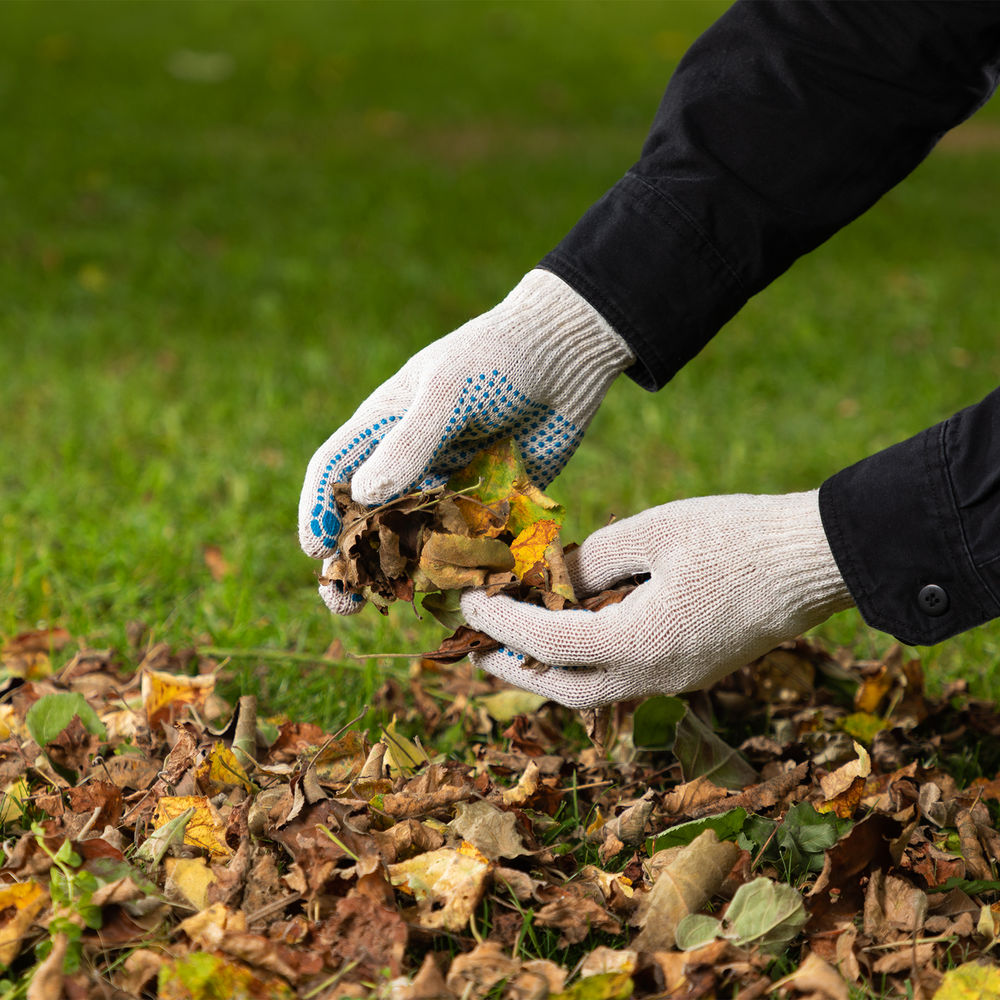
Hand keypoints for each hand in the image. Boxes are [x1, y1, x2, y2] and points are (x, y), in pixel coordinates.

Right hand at [299, 269, 633, 613]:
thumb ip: (411, 443)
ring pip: (418, 539)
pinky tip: (461, 591)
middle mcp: (412, 463)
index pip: (336, 474)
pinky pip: (471, 543)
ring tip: (396, 603)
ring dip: (405, 573)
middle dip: (355, 560)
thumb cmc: (496, 357)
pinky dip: (463, 567)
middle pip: (370, 518)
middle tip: (346, 601)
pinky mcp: (493, 502)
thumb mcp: (449, 391)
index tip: (316, 550)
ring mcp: (452, 485)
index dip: (320, 512)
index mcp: (385, 428)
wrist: (565, 353)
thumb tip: (366, 497)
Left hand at [460, 491, 853, 707]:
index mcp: (640, 642)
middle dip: (515, 669)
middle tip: (476, 646)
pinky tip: (576, 636)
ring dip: (550, 672)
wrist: (813, 561)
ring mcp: (678, 681)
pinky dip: (587, 665)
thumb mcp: (654, 531)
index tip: (465, 603)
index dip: (499, 623)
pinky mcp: (694, 672)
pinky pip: (625, 680)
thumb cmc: (736, 536)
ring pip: (596, 692)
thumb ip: (594, 558)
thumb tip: (556, 578)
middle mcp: (655, 676)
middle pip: (566, 689)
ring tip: (515, 646)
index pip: (547, 641)